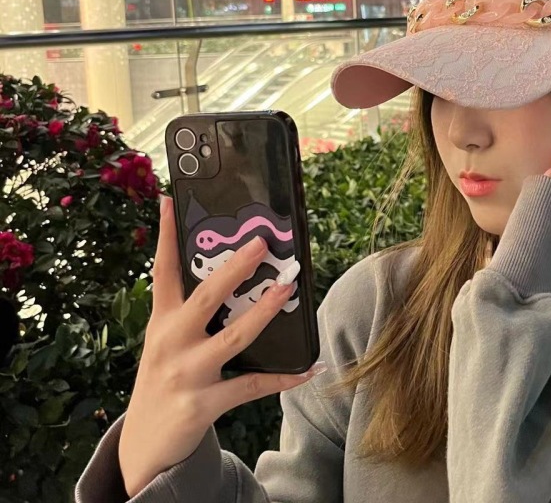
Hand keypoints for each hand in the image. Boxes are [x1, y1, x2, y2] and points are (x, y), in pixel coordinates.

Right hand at [119, 197, 324, 496]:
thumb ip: (189, 309)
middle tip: (260, 243)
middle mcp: (171, 342)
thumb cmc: (165, 378)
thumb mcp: (166, 340)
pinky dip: (283, 377)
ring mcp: (186, 374)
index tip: (171, 200)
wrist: (144, 445)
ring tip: (288, 291)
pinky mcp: (202, 404)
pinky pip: (250, 386)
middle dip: (234, 268)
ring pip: (232, 338)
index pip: (163, 270)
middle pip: (205, 297)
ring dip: (263, 313)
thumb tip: (231, 269)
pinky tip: (310, 366)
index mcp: (162, 321)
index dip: (167, 235)